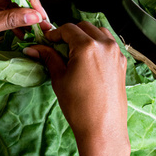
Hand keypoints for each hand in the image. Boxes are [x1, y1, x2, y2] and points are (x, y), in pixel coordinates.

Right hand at [27, 22, 128, 151]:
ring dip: (86, 36)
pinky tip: (89, 60)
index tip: (47, 41)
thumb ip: (48, 57)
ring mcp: (116, 53)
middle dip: (70, 33)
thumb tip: (33, 48)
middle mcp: (105, 45)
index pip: (68, 29)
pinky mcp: (122, 63)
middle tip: (59, 46)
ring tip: (75, 52)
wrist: (103, 128)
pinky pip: (109, 45)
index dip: (55, 33)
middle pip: (85, 27)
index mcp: (87, 46)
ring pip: (99, 32)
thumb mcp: (59, 79)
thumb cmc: (78, 106)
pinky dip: (98, 45)